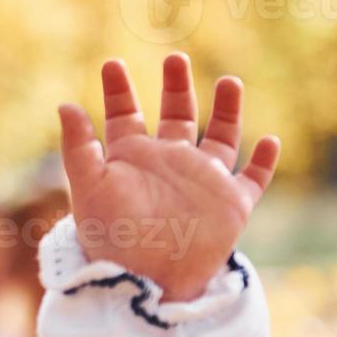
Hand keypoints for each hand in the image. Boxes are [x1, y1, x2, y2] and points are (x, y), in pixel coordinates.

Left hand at [56, 53, 280, 301]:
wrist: (144, 279)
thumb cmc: (111, 238)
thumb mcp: (89, 187)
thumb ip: (78, 147)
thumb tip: (65, 105)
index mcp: (132, 159)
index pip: (125, 115)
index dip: (118, 90)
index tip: (111, 64)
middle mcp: (168, 165)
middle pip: (176, 116)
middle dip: (175, 87)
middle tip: (174, 58)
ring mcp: (202, 182)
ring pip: (221, 138)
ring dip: (227, 111)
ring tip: (229, 81)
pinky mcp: (231, 205)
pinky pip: (254, 178)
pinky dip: (264, 161)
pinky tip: (270, 140)